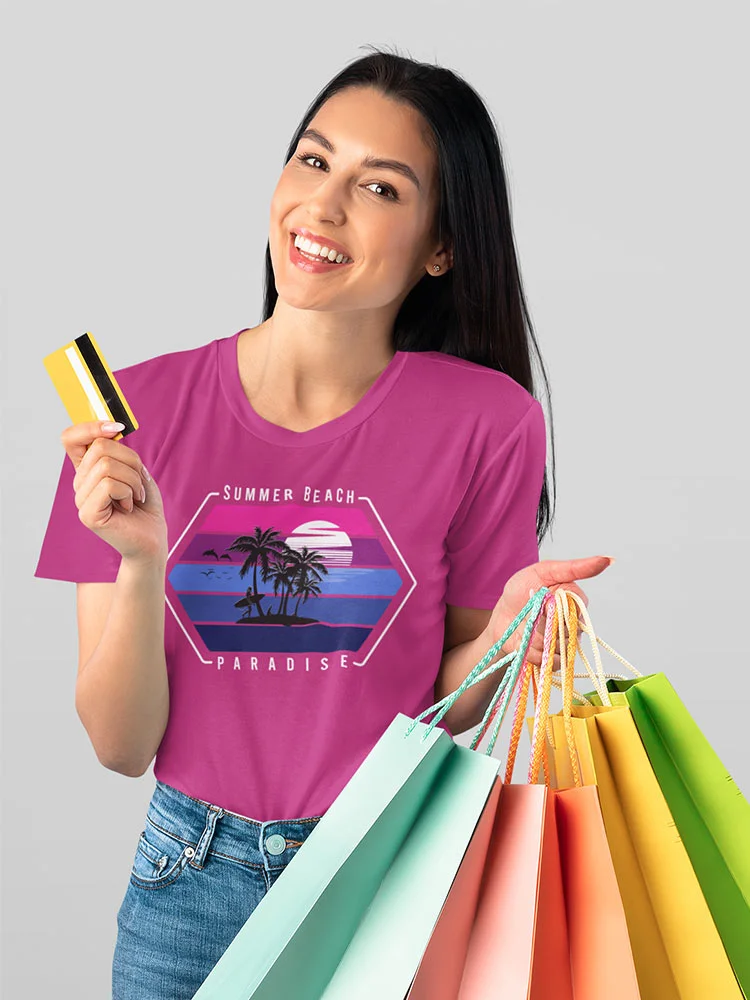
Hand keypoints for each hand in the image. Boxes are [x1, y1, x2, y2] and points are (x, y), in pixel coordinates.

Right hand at [60, 420, 167, 563]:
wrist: (152, 539)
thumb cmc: (145, 506)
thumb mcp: (136, 471)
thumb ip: (121, 451)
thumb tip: (113, 428)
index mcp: (88, 470)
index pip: (71, 438)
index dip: (91, 426)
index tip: (117, 427)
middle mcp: (80, 483)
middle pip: (100, 448)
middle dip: (131, 461)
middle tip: (138, 483)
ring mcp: (81, 500)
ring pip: (106, 466)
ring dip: (133, 479)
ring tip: (135, 496)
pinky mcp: (88, 515)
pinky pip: (110, 485)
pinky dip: (129, 493)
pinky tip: (129, 507)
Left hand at [486, 556, 614, 670]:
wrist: (501, 617)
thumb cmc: (521, 591)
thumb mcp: (544, 571)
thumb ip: (574, 568)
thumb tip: (608, 560)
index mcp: (574, 599)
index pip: (580, 605)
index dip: (559, 605)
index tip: (544, 597)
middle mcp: (573, 622)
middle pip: (570, 628)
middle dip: (545, 621)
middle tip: (531, 613)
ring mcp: (564, 641)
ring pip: (561, 646)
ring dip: (538, 637)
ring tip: (527, 628)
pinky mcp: (554, 658)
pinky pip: (552, 662)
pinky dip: (535, 652)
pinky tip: (527, 642)